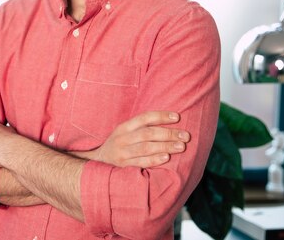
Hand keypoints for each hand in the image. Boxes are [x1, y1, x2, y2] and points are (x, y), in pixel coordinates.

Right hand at [72, 111, 189, 167]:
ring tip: (181, 146)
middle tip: (185, 135)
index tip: (177, 117)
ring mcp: (122, 153)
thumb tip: (169, 121)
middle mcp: (122, 138)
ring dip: (165, 146)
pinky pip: (141, 162)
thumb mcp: (125, 132)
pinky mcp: (123, 166)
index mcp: (124, 127)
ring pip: (146, 148)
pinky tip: (166, 157)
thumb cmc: (119, 144)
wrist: (97, 161)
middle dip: (169, 133)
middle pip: (148, 133)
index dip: (161, 116)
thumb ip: (141, 127)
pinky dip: (154, 159)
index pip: (144, 118)